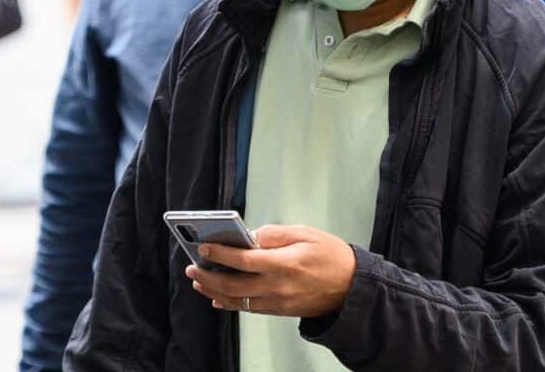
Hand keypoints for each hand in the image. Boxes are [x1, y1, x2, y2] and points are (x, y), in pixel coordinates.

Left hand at [186, 224, 356, 317]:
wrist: (353, 287)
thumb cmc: (332, 256)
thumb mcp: (306, 233)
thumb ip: (275, 234)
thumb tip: (249, 236)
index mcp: (284, 263)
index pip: (243, 260)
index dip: (219, 254)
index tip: (203, 247)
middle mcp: (278, 286)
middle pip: (233, 284)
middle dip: (208, 276)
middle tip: (192, 268)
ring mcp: (278, 302)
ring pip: (237, 301)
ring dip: (214, 292)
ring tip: (199, 282)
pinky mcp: (280, 311)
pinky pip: (249, 309)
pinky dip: (231, 304)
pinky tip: (219, 298)